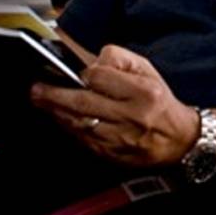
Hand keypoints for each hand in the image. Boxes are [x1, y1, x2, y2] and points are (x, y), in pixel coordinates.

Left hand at [30, 45, 200, 167]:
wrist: (179, 140)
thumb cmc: (161, 102)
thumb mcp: (148, 71)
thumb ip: (120, 60)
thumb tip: (91, 62)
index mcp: (143, 92)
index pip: (101, 77)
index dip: (84, 73)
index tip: (76, 73)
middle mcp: (132, 116)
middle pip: (83, 102)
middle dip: (54, 95)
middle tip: (36, 90)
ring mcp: (121, 138)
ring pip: (79, 123)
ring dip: (56, 112)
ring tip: (42, 101)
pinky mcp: (113, 154)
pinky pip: (83, 140)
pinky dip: (69, 128)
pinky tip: (60, 119)